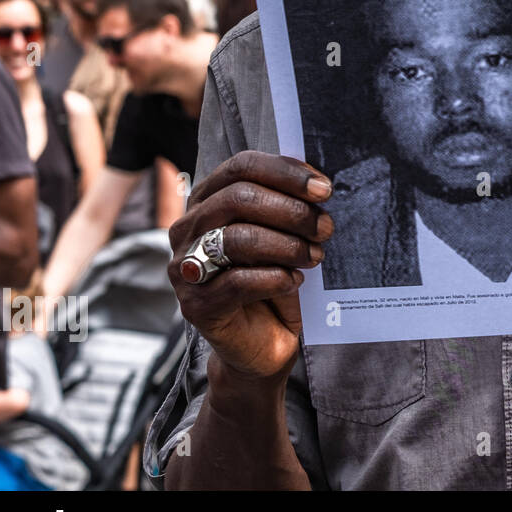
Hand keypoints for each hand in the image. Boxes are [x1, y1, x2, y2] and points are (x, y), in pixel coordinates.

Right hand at [168, 152, 332, 381]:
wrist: (265, 344)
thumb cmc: (275, 279)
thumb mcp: (283, 234)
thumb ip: (288, 205)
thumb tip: (318, 182)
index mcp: (208, 200)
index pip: (241, 167)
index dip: (285, 172)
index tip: (323, 189)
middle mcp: (188, 229)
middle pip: (239, 198)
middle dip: (292, 211)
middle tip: (325, 228)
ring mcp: (186, 268)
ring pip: (237, 238)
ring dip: (287, 245)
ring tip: (314, 256)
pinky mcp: (196, 305)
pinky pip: (238, 282)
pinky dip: (275, 278)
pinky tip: (293, 281)